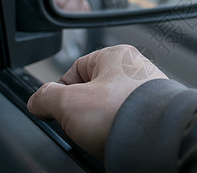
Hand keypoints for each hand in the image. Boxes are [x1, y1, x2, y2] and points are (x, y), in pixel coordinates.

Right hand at [27, 45, 167, 158]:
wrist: (159, 139)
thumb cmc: (124, 114)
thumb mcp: (69, 103)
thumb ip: (46, 98)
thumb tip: (37, 101)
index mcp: (115, 56)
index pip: (75, 70)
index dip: (62, 93)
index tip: (56, 110)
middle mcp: (135, 68)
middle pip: (93, 90)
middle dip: (84, 110)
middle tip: (82, 124)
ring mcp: (148, 90)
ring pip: (110, 107)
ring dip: (101, 121)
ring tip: (102, 132)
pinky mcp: (155, 111)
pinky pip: (127, 118)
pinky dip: (119, 128)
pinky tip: (117, 136)